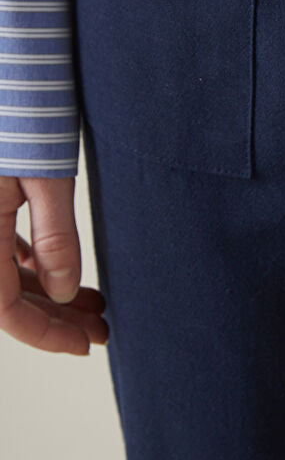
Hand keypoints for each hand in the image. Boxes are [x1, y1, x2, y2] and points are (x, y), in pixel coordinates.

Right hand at [0, 176, 106, 355]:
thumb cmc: (22, 113)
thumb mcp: (47, 177)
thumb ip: (55, 235)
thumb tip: (63, 290)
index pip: (4, 309)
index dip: (45, 334)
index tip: (85, 345)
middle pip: (6, 296)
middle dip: (56, 318)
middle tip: (101, 329)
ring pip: (5, 272)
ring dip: (47, 291)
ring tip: (93, 302)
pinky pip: (1, 246)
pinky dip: (30, 264)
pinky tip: (55, 270)